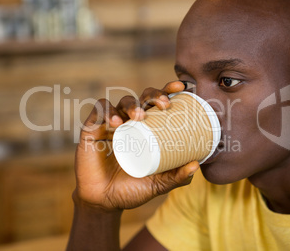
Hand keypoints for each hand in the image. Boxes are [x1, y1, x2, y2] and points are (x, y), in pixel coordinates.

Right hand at [74, 81, 199, 210]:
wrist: (104, 201)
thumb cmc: (132, 189)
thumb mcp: (157, 184)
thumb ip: (176, 177)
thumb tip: (197, 165)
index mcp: (147, 129)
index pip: (157, 104)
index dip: (168, 91)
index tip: (181, 88)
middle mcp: (130, 122)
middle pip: (142, 97)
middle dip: (154, 95)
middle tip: (165, 105)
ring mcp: (111, 124)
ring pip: (122, 102)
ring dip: (132, 105)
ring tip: (138, 117)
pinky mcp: (92, 129)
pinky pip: (99, 111)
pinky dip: (107, 112)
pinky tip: (115, 123)